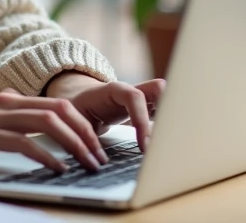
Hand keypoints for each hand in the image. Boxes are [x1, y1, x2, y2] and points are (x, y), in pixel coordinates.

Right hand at [0, 93, 109, 172]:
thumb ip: (8, 126)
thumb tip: (34, 141)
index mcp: (10, 99)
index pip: (59, 105)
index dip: (83, 124)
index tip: (97, 145)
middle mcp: (7, 103)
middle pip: (62, 110)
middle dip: (87, 134)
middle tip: (101, 157)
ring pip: (50, 123)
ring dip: (75, 145)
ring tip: (88, 164)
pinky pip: (25, 143)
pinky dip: (47, 156)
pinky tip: (58, 169)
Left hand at [44, 73, 164, 150]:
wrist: (78, 100)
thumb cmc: (75, 111)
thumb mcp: (74, 120)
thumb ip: (85, 133)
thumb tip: (94, 157)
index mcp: (112, 91)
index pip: (133, 97)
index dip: (141, 120)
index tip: (145, 146)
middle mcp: (130, 90)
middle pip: (158, 89)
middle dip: (167, 111)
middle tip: (165, 141)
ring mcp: (140, 97)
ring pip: (166, 97)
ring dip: (171, 117)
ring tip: (170, 143)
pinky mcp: (146, 108)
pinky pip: (163, 110)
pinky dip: (168, 124)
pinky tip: (168, 142)